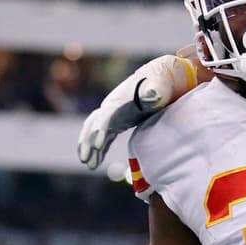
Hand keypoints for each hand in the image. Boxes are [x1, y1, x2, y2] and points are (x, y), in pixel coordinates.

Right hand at [77, 54, 194, 168]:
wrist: (159, 79)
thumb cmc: (160, 83)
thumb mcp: (159, 86)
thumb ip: (155, 91)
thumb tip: (154, 94)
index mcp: (118, 101)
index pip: (105, 117)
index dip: (100, 130)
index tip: (99, 145)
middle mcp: (110, 107)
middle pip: (93, 125)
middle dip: (87, 142)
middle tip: (85, 160)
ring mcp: (112, 115)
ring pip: (94, 133)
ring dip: (91, 149)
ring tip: (90, 166)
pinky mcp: (117, 122)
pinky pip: (104, 137)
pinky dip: (99, 149)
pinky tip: (96, 162)